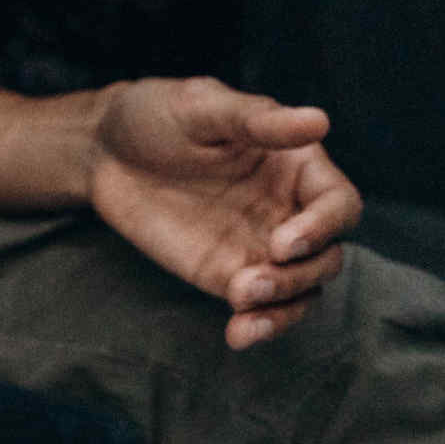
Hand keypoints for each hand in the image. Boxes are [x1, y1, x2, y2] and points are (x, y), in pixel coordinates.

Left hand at [90, 77, 362, 348]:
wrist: (106, 150)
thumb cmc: (159, 115)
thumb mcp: (203, 108)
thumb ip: (256, 121)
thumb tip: (319, 121)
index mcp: (297, 166)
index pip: (338, 205)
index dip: (322, 227)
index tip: (283, 242)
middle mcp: (288, 210)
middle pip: (325, 257)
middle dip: (298, 277)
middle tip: (253, 283)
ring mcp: (259, 247)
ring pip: (300, 290)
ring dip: (282, 310)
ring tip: (243, 315)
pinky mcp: (226, 273)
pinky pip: (257, 307)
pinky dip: (256, 325)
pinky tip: (237, 335)